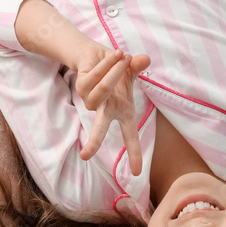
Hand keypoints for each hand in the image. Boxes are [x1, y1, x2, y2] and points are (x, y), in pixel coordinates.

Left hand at [75, 46, 150, 175]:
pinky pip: (96, 77)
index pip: (129, 136)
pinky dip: (108, 64)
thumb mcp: (132, 70)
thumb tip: (143, 59)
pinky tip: (116, 54)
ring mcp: (92, 99)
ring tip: (124, 55)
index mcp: (122, 112)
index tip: (138, 172)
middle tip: (85, 156)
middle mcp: (106, 109)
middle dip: (94, 141)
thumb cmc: (118, 68)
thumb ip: (138, 67)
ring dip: (114, 72)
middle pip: (99, 128)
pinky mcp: (82, 86)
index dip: (134, 153)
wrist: (98, 54)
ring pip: (102, 91)